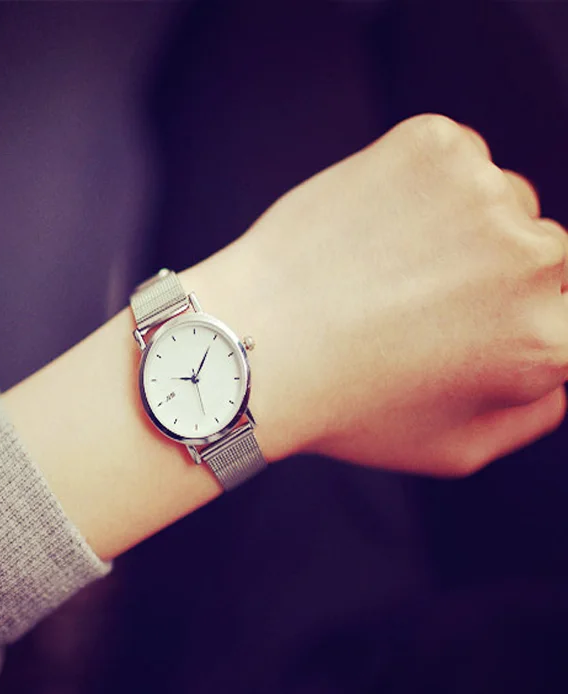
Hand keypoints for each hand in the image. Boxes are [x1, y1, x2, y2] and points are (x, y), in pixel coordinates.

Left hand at [189, 114, 567, 475]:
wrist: (254, 344)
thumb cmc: (344, 408)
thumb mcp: (453, 450)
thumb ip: (533, 414)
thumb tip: (559, 377)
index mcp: (551, 338)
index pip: (566, 309)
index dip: (526, 318)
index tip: (474, 320)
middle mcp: (534, 260)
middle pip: (548, 253)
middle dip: (500, 275)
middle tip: (423, 301)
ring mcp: (484, 194)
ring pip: (502, 202)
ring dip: (463, 227)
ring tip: (385, 269)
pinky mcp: (435, 146)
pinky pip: (456, 160)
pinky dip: (423, 186)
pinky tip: (370, 229)